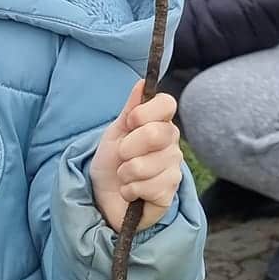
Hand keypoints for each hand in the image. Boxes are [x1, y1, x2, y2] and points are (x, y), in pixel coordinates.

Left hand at [91, 84, 182, 232]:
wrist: (104, 197)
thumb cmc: (111, 163)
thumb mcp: (115, 133)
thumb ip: (130, 109)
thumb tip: (143, 82)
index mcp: (160, 123)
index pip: (167, 103)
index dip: (146, 112)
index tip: (130, 122)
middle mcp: (172, 143)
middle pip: (155, 133)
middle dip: (127, 147)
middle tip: (122, 156)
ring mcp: (173, 168)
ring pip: (146, 165)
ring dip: (126, 174)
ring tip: (125, 177)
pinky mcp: (169, 192)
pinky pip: (149, 187)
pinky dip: (131, 191)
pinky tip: (131, 192)